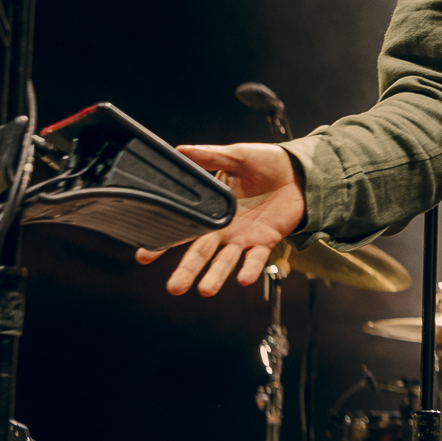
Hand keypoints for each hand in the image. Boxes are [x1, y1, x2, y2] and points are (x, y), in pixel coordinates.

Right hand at [135, 143, 306, 295]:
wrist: (297, 170)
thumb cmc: (264, 163)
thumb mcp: (235, 155)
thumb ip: (208, 156)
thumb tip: (179, 150)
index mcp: (212, 209)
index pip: (184, 228)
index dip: (164, 241)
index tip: (144, 254)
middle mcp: (225, 228)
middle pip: (201, 254)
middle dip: (187, 271)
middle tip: (174, 287)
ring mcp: (245, 237)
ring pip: (226, 262)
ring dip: (215, 276)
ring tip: (204, 290)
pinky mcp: (266, 241)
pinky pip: (257, 259)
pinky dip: (250, 269)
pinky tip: (243, 279)